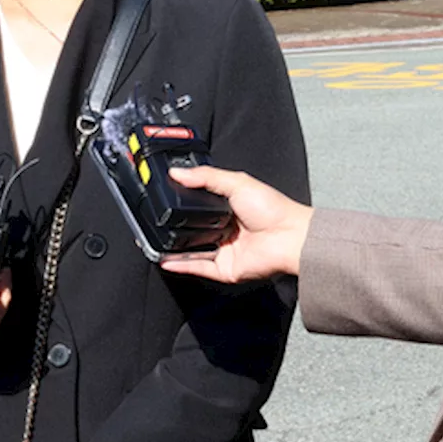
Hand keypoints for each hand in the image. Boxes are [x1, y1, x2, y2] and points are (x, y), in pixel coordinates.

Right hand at [159, 166, 312, 283]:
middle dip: (174, 226)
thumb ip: (206, 177)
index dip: (182, 202)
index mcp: (228, 208)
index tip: (163, 197)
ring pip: (192, 250)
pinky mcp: (225, 269)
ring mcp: (224, 251)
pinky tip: (165, 259)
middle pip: (193, 229)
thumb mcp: (237, 182)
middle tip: (154, 220)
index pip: (198, 205)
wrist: (289, 237)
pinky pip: (199, 267)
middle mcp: (224, 230)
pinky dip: (181, 265)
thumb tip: (177, 172)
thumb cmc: (272, 209)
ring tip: (153, 240)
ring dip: (173, 248)